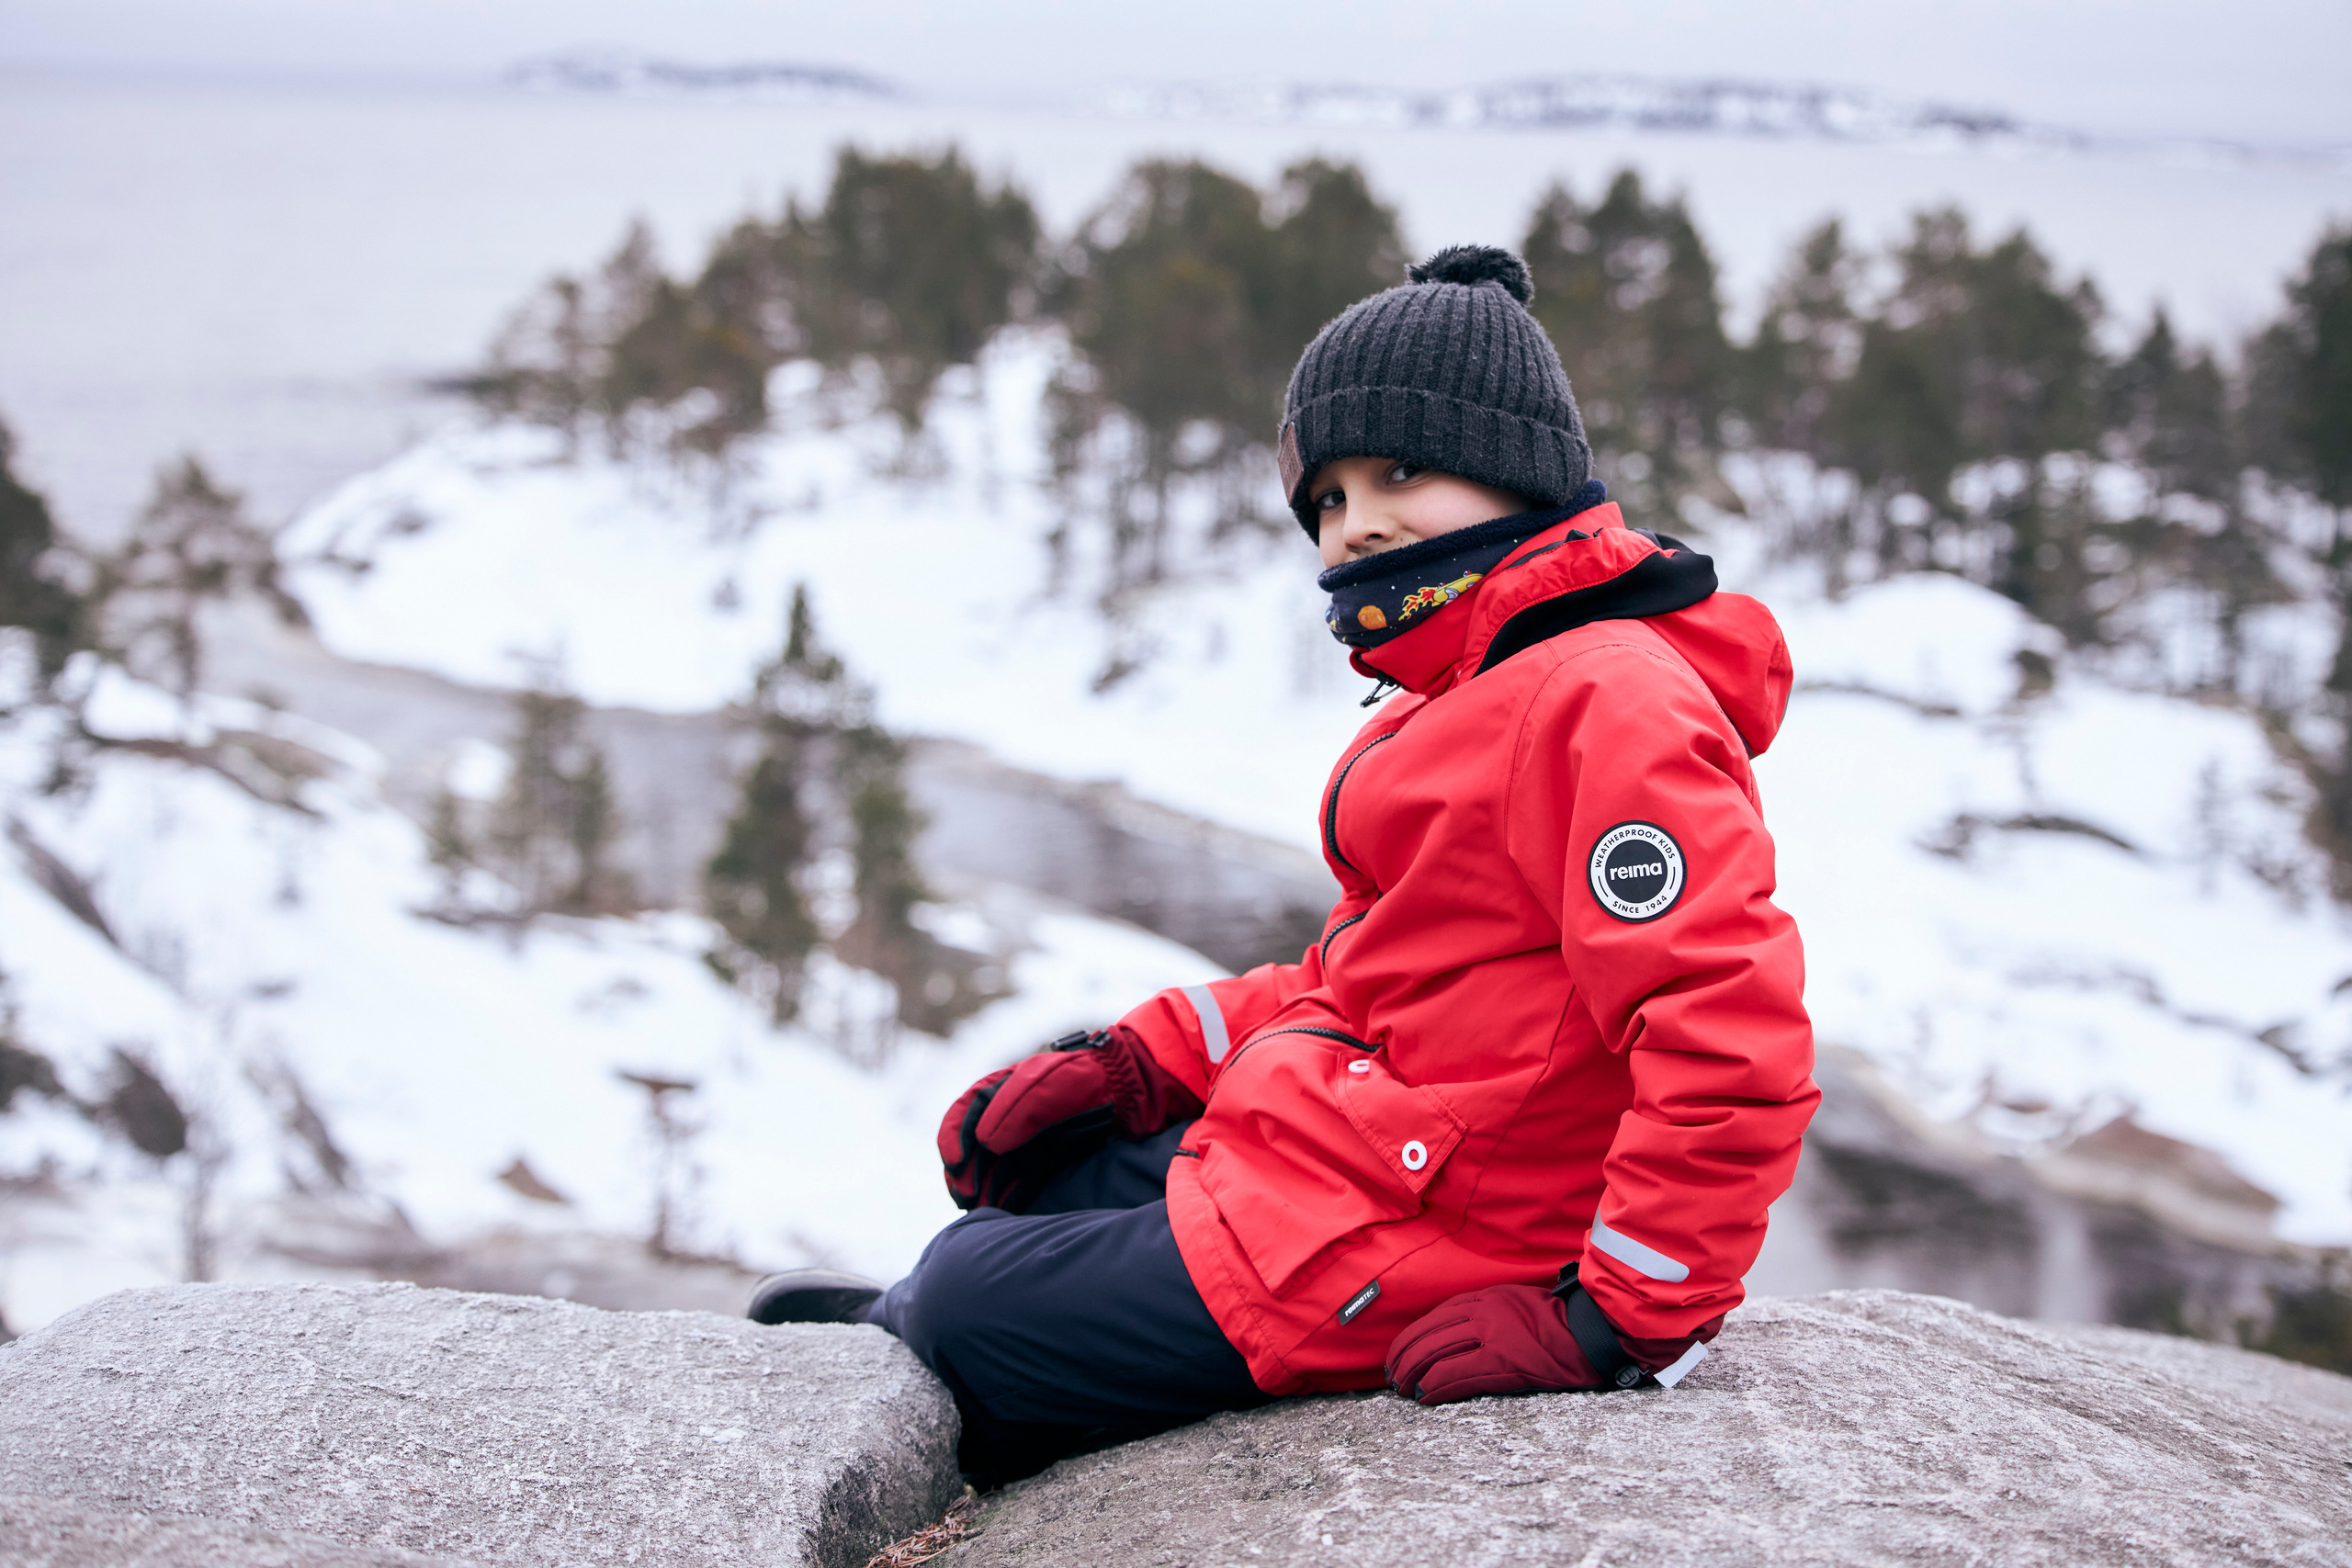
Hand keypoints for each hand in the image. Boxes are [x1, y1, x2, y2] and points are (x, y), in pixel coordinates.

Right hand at [938, 1026, 1202, 1211]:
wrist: (1121, 1087)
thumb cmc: (1079, 1079)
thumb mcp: (1042, 1086)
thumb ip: (1013, 1110)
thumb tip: (985, 1142)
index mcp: (996, 1093)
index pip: (961, 1117)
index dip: (952, 1141)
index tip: (954, 1163)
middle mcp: (1004, 1120)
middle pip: (972, 1152)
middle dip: (965, 1174)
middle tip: (965, 1197)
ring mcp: (1023, 1143)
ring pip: (991, 1171)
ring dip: (983, 1190)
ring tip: (981, 1209)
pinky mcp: (1042, 1163)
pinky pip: (1016, 1183)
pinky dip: (1006, 1197)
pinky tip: (1003, 1211)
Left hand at [1387, 1275, 1718, 1405]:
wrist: (1594, 1331)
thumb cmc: (1559, 1323)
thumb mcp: (1516, 1304)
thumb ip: (1486, 1314)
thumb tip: (1456, 1335)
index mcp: (1485, 1298)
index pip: (1434, 1318)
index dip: (1410, 1339)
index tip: (1397, 1355)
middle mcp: (1483, 1312)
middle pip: (1428, 1335)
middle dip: (1404, 1358)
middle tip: (1392, 1378)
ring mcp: (1492, 1335)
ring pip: (1436, 1354)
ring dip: (1413, 1374)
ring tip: (1403, 1390)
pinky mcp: (1504, 1361)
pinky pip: (1458, 1375)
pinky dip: (1436, 1387)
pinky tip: (1424, 1397)